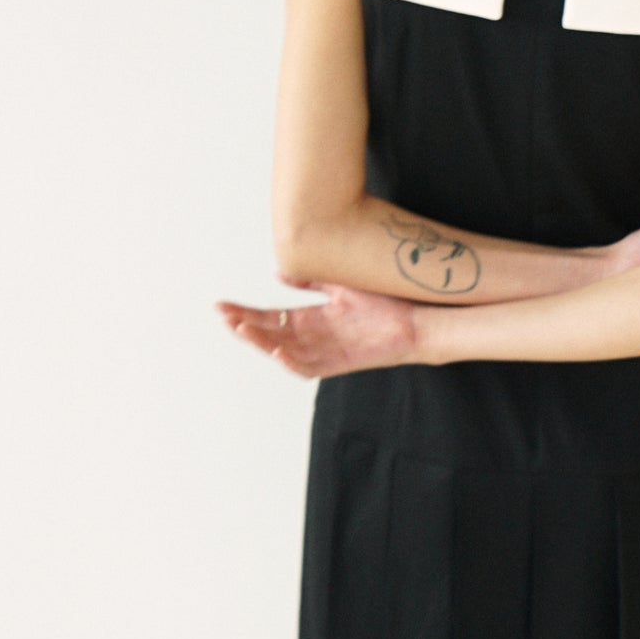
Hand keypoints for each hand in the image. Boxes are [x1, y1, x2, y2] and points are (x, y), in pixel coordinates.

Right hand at [215, 282, 417, 378]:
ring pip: (284, 351)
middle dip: (245, 325)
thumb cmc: (384, 301)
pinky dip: (292, 361)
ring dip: (261, 341)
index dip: (246, 312)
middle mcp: (315, 337)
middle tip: (223, 315)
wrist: (418, 317)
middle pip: (270, 333)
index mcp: (312, 319)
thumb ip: (311, 280)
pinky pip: (310, 367)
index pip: (270, 317)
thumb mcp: (340, 284)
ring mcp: (326, 351)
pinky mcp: (341, 363)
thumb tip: (278, 271)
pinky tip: (276, 349)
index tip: (222, 305)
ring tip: (241, 328)